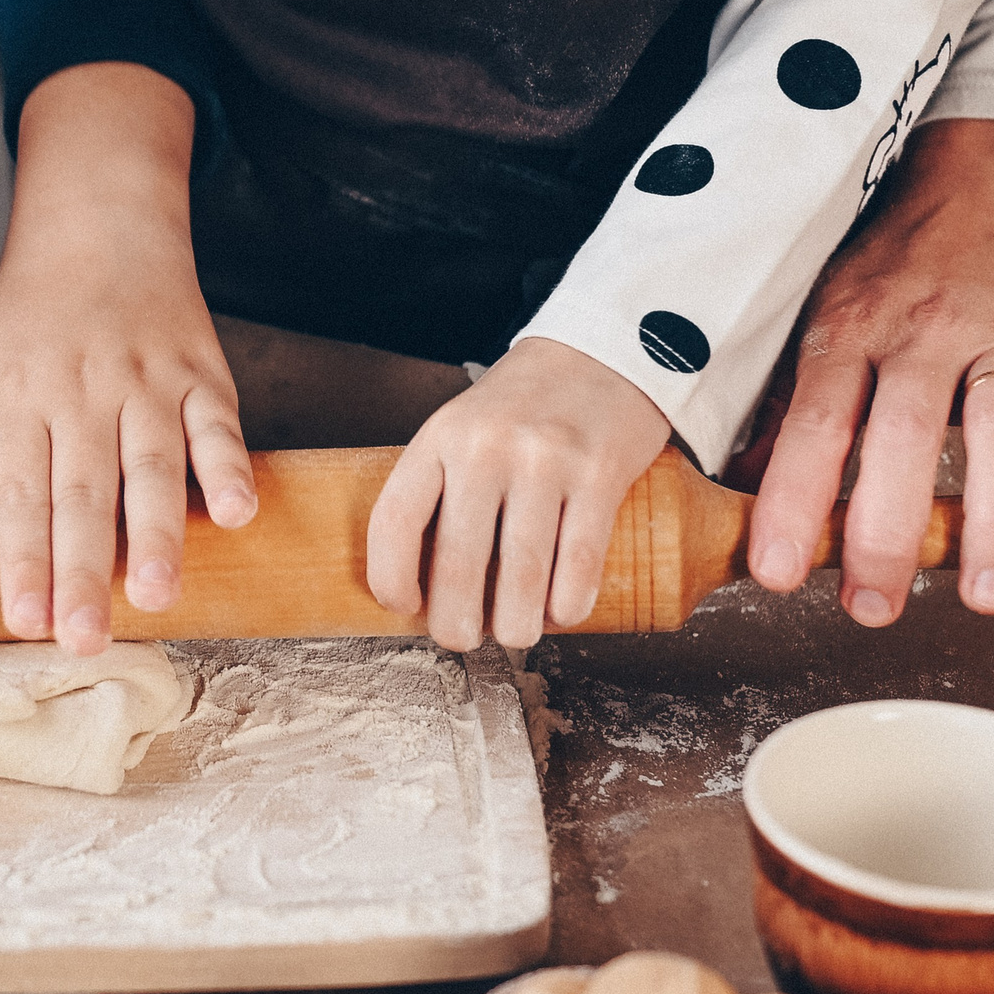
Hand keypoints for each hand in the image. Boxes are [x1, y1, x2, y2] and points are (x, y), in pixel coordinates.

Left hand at [0, 64, 255, 654]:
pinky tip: (234, 516)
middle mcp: (82, 393)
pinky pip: (218, 426)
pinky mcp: (201, 375)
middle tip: (82, 638)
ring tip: (155, 596)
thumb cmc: (28, 308)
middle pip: (81, 494)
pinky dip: (228, 467)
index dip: (21, 559)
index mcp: (18, 396)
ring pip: (150, 466)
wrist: (101, 222)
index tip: (23, 620)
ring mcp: (146, 383)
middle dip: (82, 570)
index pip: (15, 491)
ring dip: (156, 533)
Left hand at [368, 338, 671, 650]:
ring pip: (523, 571)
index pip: (396, 518)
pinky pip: (580, 558)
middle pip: (460, 559)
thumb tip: (427, 584)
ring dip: (515, 623)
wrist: (603, 354)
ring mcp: (546, 460)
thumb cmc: (522, 407)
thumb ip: (442, 487)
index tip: (401, 606)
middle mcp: (487, 447)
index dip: (390, 576)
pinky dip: (569, 602)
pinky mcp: (600, 474)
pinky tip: (562, 614)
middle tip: (460, 640)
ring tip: (514, 636)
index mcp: (440, 437)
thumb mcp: (462, 428)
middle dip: (456, 620)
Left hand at [737, 120, 993, 623]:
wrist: (988, 179)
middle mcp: (925, 335)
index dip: (792, 502)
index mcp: (851, 333)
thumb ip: (795, 405)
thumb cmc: (896, 266)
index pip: (816, 427)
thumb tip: (740, 486)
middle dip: (888, 531)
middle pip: (905, 437)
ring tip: (986, 594)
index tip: (776, 572)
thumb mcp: (823, 317)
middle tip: (873, 606)